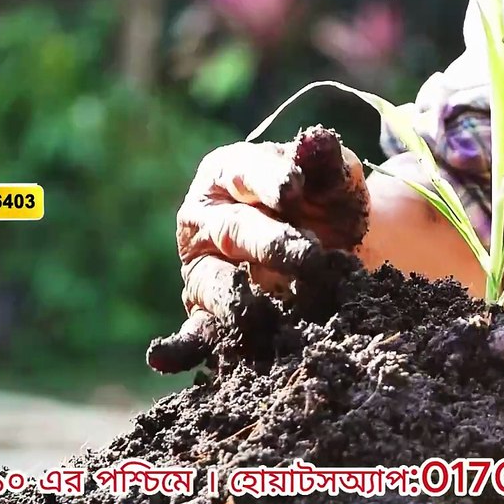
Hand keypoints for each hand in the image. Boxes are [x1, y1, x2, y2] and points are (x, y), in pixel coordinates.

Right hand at [148, 126, 368, 372]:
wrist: (336, 249)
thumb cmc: (325, 203)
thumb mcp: (335, 180)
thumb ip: (329, 166)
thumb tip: (319, 143)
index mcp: (232, 172)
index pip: (247, 172)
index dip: (270, 179)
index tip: (294, 187)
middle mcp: (207, 220)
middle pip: (236, 231)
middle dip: (272, 245)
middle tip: (311, 257)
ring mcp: (203, 268)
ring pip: (213, 284)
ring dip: (237, 300)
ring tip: (261, 313)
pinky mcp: (206, 314)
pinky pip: (194, 331)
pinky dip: (184, 346)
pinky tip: (167, 359)